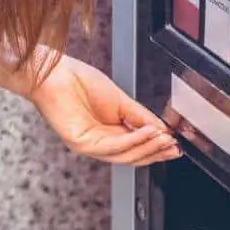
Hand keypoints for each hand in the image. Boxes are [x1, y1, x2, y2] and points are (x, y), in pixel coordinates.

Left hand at [29, 56, 180, 165]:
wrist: (54, 73)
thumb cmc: (78, 81)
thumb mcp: (120, 100)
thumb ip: (140, 115)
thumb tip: (161, 127)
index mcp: (108, 133)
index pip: (136, 148)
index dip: (157, 148)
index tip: (175, 144)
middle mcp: (99, 143)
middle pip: (133, 156)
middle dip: (156, 152)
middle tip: (174, 146)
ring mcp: (89, 145)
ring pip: (124, 155)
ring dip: (149, 147)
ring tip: (165, 138)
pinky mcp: (81, 143)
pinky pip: (113, 146)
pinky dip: (134, 139)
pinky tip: (148, 132)